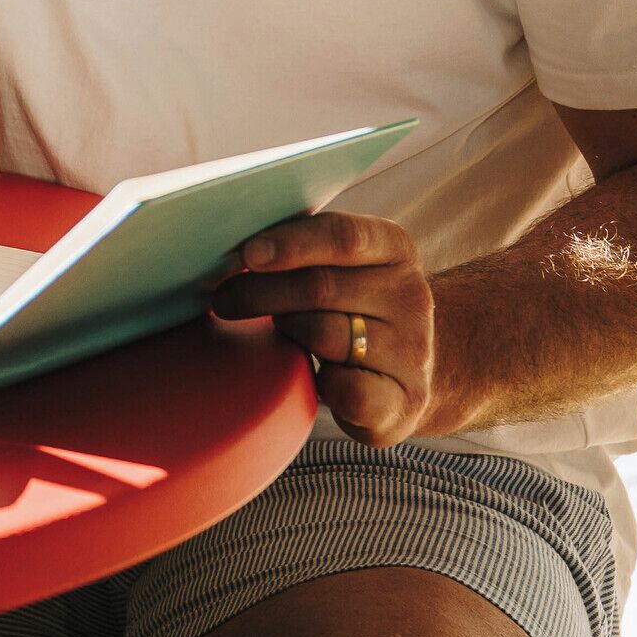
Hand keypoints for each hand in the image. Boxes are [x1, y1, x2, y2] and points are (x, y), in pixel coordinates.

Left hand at [208, 212, 437, 445]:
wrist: (406, 373)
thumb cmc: (351, 309)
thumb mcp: (341, 267)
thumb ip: (301, 249)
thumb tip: (231, 247)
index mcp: (394, 249)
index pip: (343, 236)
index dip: (290, 243)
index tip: (247, 254)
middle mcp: (411, 295)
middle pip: (322, 287)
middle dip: (262, 292)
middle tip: (224, 299)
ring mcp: (413, 349)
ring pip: (326, 335)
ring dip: (286, 331)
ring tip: (271, 331)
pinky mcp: (405, 400)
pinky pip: (348, 390)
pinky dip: (321, 383)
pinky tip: (313, 376)